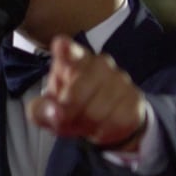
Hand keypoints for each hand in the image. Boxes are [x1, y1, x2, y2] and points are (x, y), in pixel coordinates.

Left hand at [26, 37, 147, 149]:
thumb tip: (55, 112)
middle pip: (77, 91)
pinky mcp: (134, 97)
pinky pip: (116, 119)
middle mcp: (99, 63)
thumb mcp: (47, 111)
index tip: (61, 46)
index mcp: (73, 60)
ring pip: (97, 109)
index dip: (66, 49)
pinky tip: (103, 125)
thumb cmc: (71, 108)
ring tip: (85, 122)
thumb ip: (41, 110)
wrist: (107, 121)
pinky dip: (105, 129)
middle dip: (69, 111)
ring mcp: (120, 78)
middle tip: (66, 119)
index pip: (69, 49)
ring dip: (87, 123)